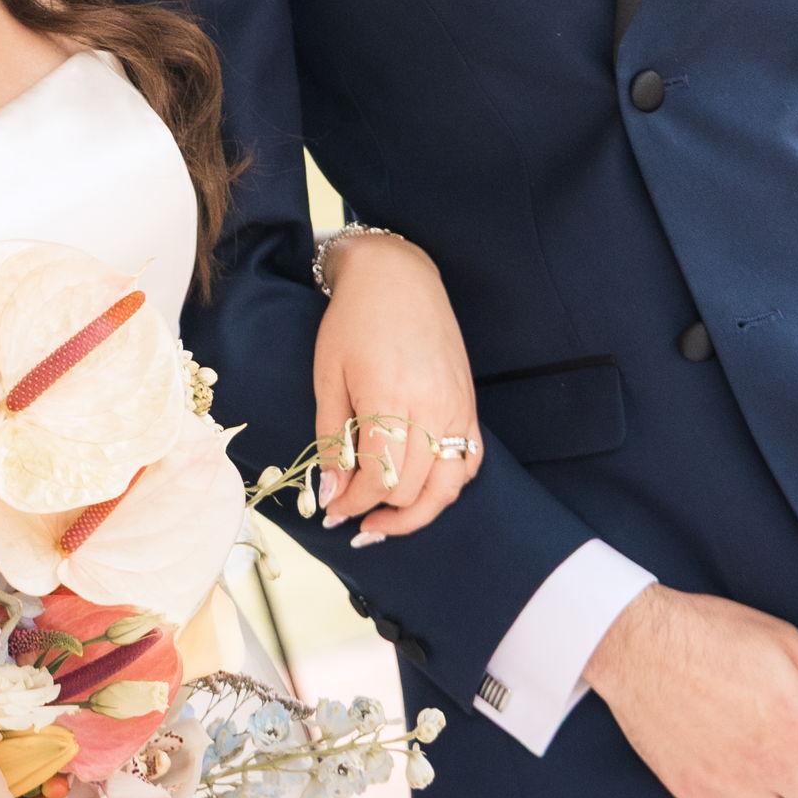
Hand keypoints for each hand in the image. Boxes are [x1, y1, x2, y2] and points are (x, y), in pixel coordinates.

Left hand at [313, 232, 482, 539]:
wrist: (396, 276)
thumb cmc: (352, 322)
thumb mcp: (328, 377)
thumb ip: (331, 439)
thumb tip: (330, 493)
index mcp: (389, 398)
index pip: (378, 478)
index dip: (352, 504)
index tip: (331, 512)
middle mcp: (431, 407)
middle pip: (412, 489)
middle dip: (377, 513)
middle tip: (349, 516)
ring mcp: (456, 407)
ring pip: (448, 486)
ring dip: (418, 513)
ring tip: (386, 520)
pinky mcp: (468, 403)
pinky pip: (469, 461)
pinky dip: (447, 486)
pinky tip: (420, 490)